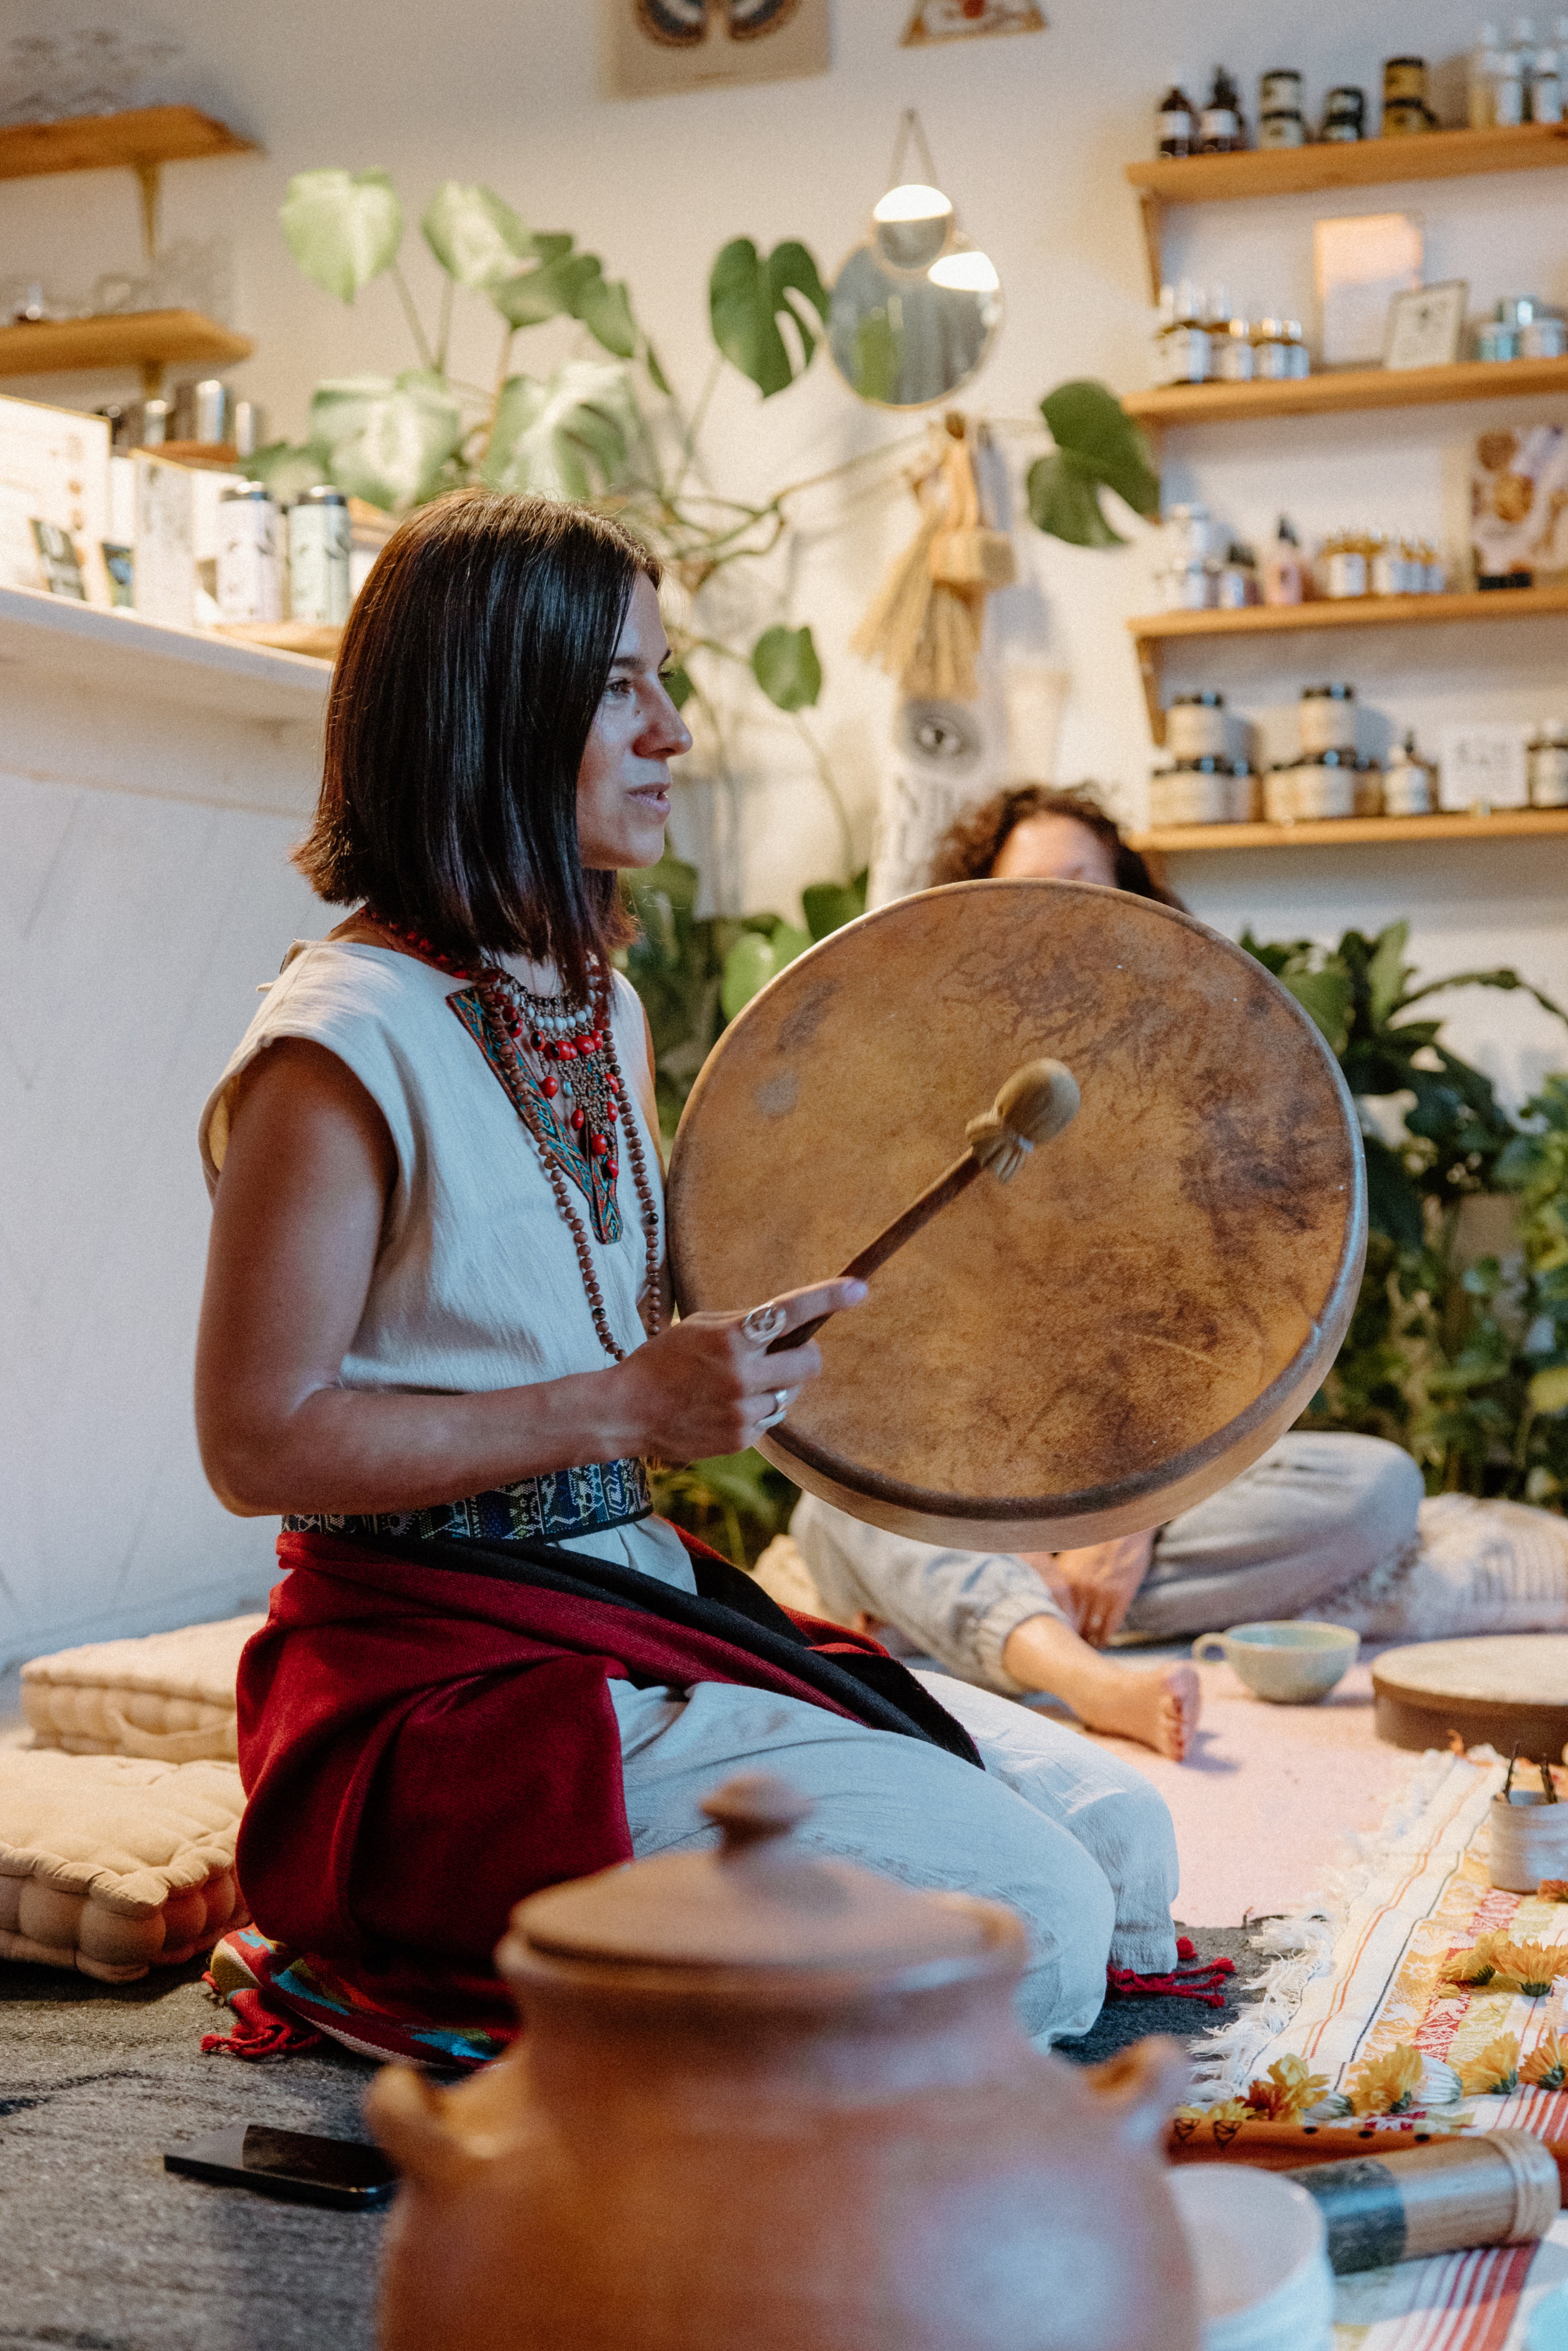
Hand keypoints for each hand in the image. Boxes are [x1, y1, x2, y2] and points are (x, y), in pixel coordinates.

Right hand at [611, 1277, 866, 1462]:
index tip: (859, 1289)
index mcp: (732, 1338)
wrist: (628, 1410)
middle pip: (809, 1363)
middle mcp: (743, 1375)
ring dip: (776, 1386)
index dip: (829, 1298)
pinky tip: (725, 1407)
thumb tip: (789, 1322)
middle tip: (783, 1353)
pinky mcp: (741, 1439)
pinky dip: (757, 1410)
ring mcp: (743, 1411)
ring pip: (790, 1394)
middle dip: (803, 1355)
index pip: (791, 1312)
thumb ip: (745, 1323)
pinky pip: (770, 1419)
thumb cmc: (663, 1359)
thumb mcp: (700, 1326)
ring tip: (736, 1385)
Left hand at [1021, 1530, 1155, 1647]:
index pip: (1054, 1614)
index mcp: (1065, 1579)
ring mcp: (1102, 1595)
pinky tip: (1101, 1642)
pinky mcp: (1120, 1597)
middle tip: (1065, 1652)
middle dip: (1067, 1640)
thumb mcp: (1070, 1557)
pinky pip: (1110, 1626)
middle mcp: (1081, 1590)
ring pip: (1091, 1629)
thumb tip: (1047, 1595)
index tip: (1049, 1638)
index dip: (1052, 1628)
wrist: (1123, 1528)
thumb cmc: (1094, 1540)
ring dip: (1087, 1642)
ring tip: (1084, 1651)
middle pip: (1071, 1625)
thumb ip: (1060, 1577)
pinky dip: (1104, 1637)